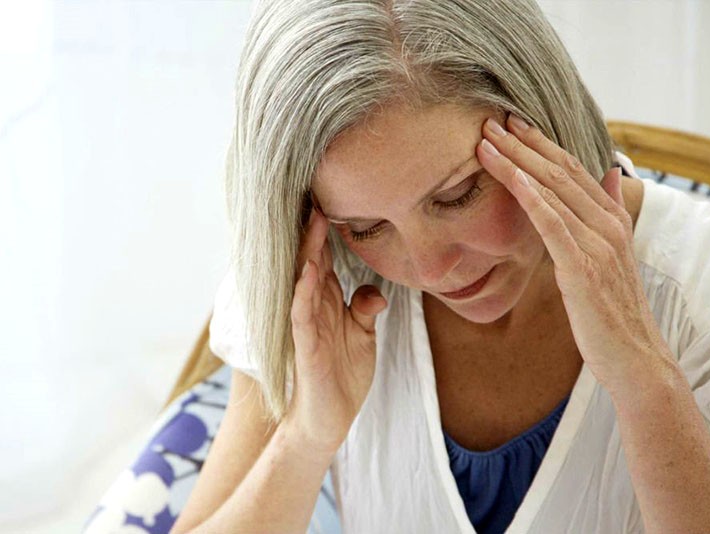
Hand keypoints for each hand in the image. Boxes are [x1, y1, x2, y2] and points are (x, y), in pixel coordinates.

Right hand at [286, 205, 386, 453]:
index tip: (332, 196)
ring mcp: (306, 324)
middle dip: (314, 228)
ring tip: (314, 219)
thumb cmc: (342, 375)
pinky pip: (302, 313)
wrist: (329, 419)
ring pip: (304, 278)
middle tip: (318, 192)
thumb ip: (365, 309)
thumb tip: (373, 291)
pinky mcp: (305, 345)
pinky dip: (304, 290)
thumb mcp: (362, 337)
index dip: (327, 229)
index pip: (324, 257)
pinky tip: (310, 269)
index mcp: (326, 300)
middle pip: (312, 259)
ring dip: (309, 250)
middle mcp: (312, 305)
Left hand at [476, 113, 673, 392]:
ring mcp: (597, 244)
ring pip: (553, 190)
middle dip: (523, 143)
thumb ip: (610, 212)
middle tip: (492, 119)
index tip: (512, 123)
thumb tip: (612, 173)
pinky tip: (512, 176)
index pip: (572, 170)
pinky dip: (532, 196)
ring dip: (518, 161)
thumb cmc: (614, 312)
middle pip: (559, 172)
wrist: (635, 358)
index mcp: (612, 220)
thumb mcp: (613, 256)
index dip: (541, 144)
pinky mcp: (582, 267)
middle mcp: (607, 224)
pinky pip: (553, 223)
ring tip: (487, 140)